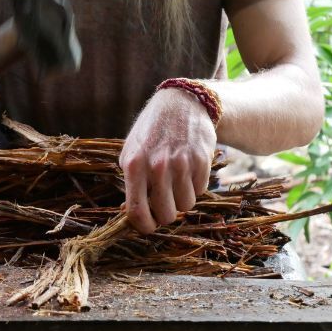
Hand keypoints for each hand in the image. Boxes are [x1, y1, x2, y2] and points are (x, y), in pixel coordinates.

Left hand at [119, 88, 216, 233]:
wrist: (180, 103)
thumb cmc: (151, 132)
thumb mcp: (131, 153)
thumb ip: (130, 183)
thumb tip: (130, 213)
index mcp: (134, 166)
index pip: (137, 212)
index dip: (143, 226)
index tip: (148, 227)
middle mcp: (157, 166)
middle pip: (166, 214)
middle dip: (166, 214)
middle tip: (164, 204)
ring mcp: (181, 163)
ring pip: (186, 205)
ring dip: (182, 199)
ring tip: (176, 182)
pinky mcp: (202, 160)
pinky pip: (201, 191)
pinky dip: (195, 187)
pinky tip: (188, 171)